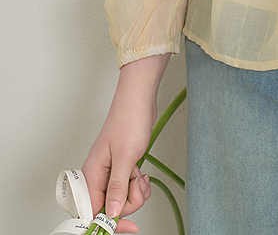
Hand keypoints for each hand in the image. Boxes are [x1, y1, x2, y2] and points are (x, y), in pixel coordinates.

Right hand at [82, 54, 169, 232]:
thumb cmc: (129, 120)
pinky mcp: (121, 169)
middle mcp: (97, 176)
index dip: (109, 222)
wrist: (140, 100)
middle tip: (136, 184)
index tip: (129, 227)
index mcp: (91, 175)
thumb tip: (112, 214)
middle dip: (128, 202)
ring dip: (135, 192)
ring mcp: (109, 173)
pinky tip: (141, 173)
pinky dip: (138, 185)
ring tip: (139, 174)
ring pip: (121, 200)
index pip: (92, 212)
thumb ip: (117, 188)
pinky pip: (128, 189)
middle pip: (109, 208)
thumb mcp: (125, 158)